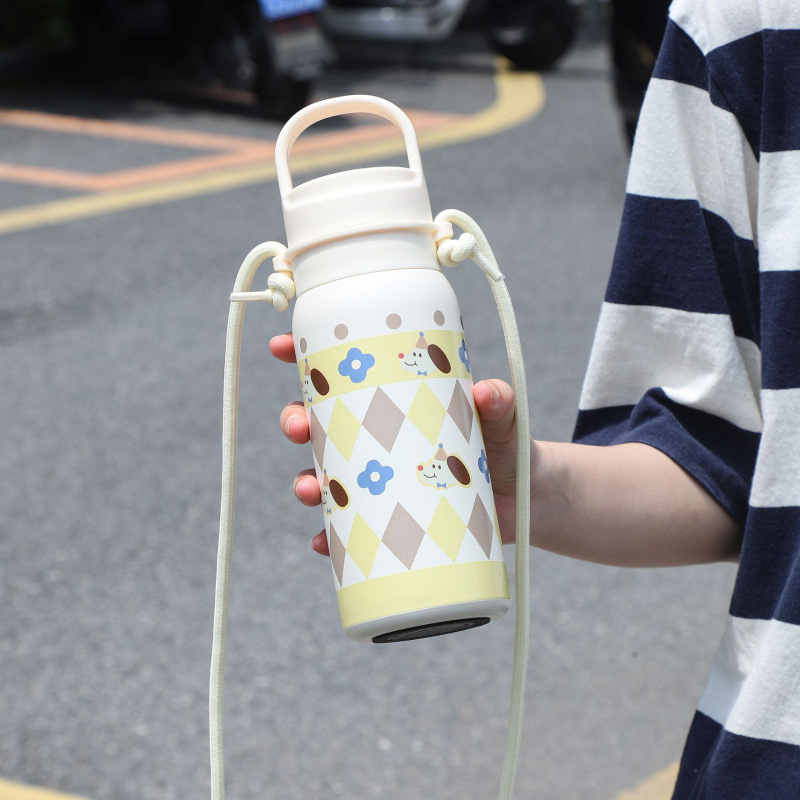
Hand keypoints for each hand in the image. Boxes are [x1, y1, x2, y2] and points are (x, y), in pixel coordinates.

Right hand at [270, 333, 521, 554]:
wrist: (526, 499)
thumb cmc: (506, 446)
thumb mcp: (502, 419)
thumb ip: (499, 402)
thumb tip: (486, 391)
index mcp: (393, 401)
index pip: (342, 375)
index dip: (305, 359)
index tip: (281, 348)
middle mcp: (376, 438)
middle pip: (318, 424)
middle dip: (294, 421)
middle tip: (297, 426)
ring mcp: (379, 479)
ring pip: (324, 476)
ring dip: (304, 482)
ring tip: (310, 490)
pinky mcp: (389, 520)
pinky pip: (348, 529)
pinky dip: (330, 537)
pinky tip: (323, 543)